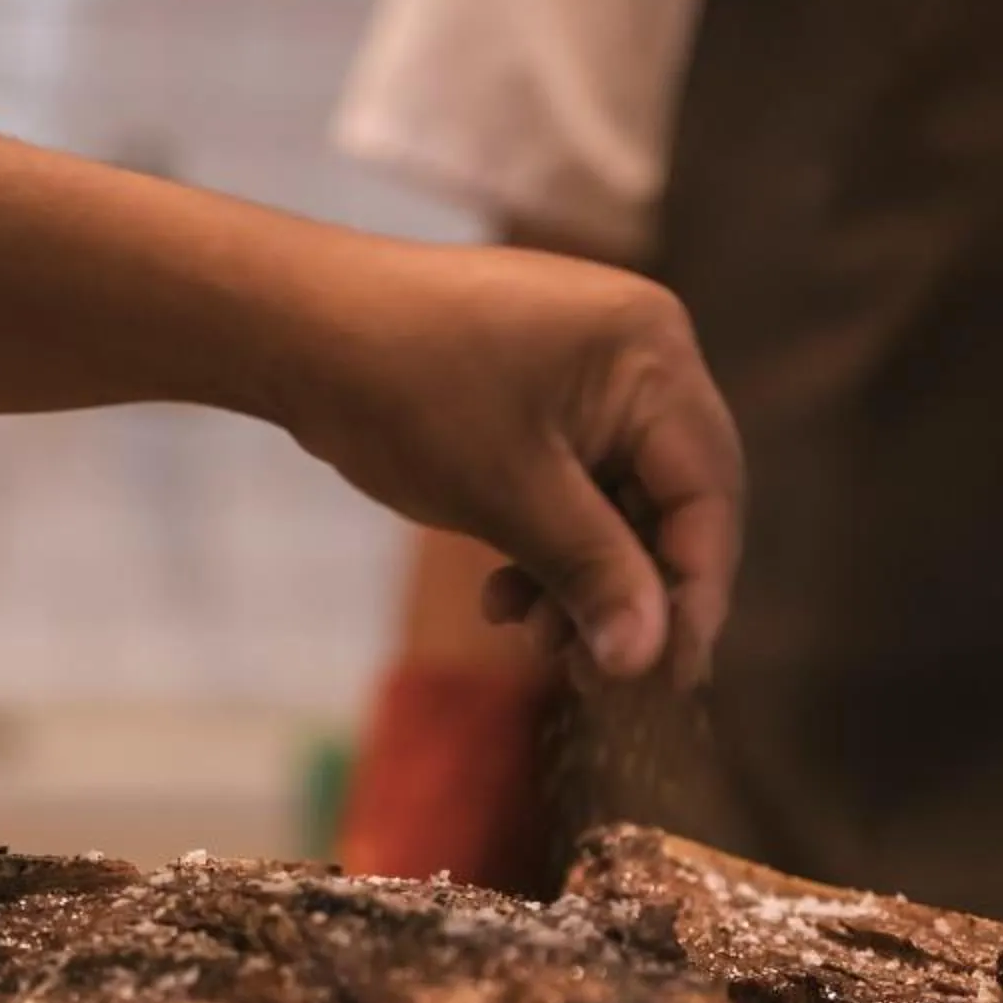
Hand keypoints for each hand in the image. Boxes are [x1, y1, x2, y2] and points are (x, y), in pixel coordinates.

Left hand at [265, 241, 742, 684]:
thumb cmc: (404, 392)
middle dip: (633, 590)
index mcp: (653, 353)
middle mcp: (640, 352)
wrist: (296, 327)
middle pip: (670, 499)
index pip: (706, 491)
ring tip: (532, 637)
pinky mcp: (544, 393)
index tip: (671, 675)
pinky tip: (501, 595)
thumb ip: (592, 574)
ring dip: (583, 578)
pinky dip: (547, 544)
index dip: (695, 591)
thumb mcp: (508, 495)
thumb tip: (650, 659)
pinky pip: (574, 484)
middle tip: (599, 675)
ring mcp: (591, 369)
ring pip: (617, 502)